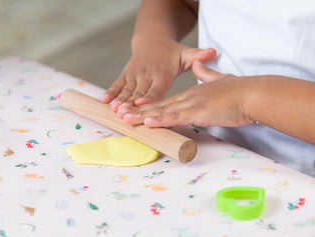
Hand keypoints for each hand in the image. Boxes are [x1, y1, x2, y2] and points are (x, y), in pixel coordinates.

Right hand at [101, 40, 216, 112]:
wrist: (153, 40)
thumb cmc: (172, 53)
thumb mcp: (185, 53)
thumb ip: (197, 56)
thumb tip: (214, 52)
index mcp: (162, 74)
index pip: (156, 89)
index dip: (149, 97)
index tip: (143, 104)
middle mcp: (147, 75)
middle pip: (139, 93)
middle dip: (130, 104)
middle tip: (124, 114)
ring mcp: (135, 75)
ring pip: (127, 90)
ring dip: (120, 100)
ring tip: (113, 110)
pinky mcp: (126, 75)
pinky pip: (118, 84)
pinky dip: (111, 92)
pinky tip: (104, 101)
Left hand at [119, 61, 254, 127]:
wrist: (253, 93)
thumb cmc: (240, 92)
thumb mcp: (220, 81)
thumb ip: (207, 75)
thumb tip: (198, 68)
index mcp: (192, 94)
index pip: (166, 102)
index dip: (149, 106)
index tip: (136, 110)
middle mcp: (188, 98)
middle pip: (159, 106)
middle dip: (139, 111)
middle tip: (121, 115)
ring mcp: (192, 104)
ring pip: (162, 111)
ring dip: (143, 116)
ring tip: (125, 119)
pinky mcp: (199, 112)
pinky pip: (176, 117)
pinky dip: (161, 119)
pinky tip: (148, 122)